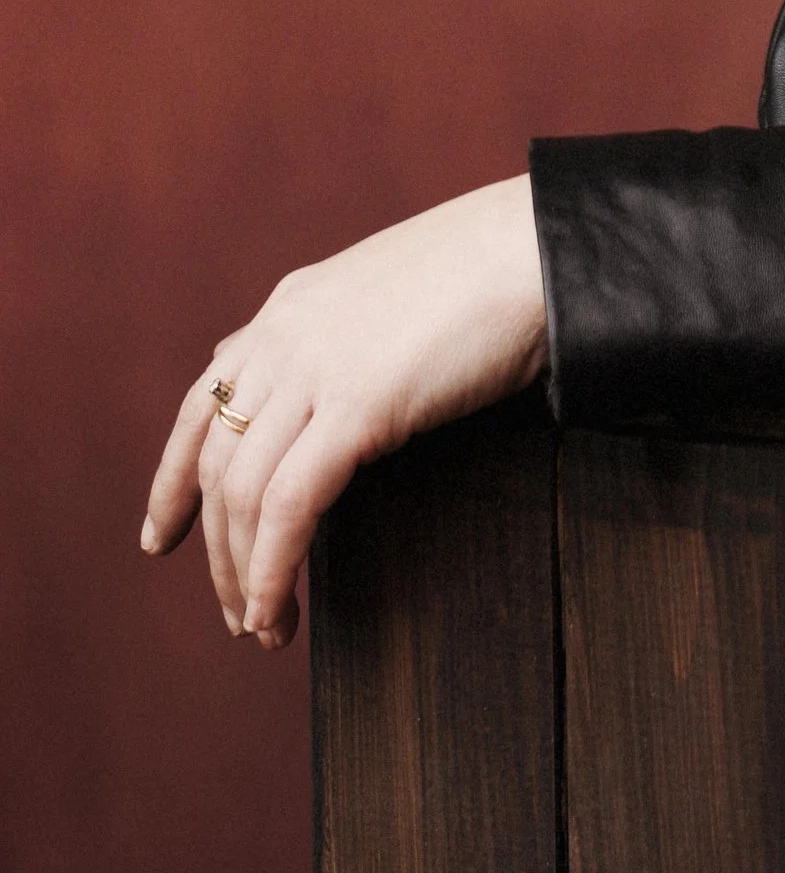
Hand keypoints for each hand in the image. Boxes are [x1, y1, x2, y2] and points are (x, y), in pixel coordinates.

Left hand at [142, 176, 549, 647]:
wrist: (535, 247)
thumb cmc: (491, 275)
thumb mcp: (392, 298)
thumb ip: (343, 338)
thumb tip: (324, 385)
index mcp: (289, 312)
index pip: (202, 406)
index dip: (171, 481)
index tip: (161, 537)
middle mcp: (283, 339)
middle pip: (216, 464)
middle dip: (216, 550)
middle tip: (235, 610)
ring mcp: (314, 370)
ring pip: (243, 493)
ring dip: (243, 573)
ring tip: (260, 626)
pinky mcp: (357, 405)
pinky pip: (290, 504)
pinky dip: (272, 567)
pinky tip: (275, 609)